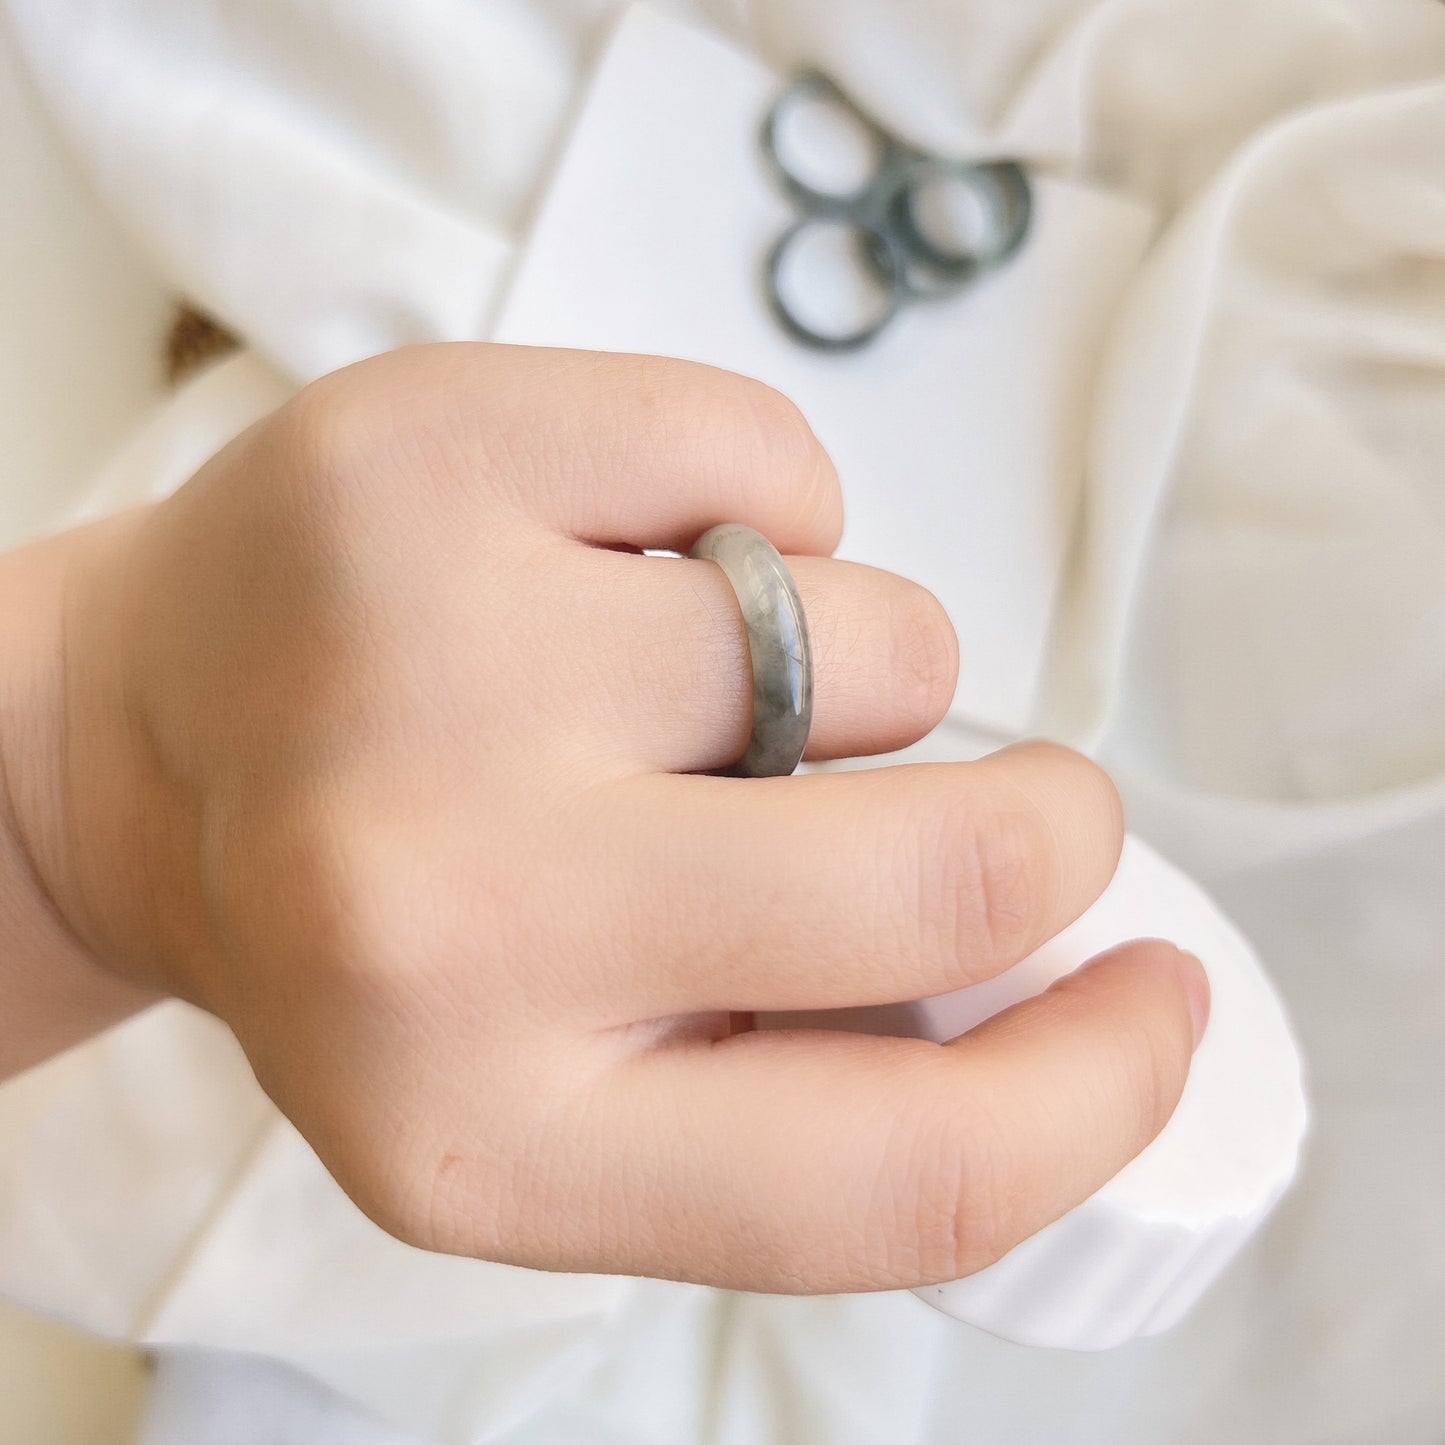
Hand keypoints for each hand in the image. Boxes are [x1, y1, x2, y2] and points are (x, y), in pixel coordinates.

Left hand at [16, 343, 1206, 1290]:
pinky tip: (625, 553)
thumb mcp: (569, 1088)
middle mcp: (449, 914)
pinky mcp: (433, 449)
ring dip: (855, 671)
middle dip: (1044, 822)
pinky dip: (756, 509)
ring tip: (695, 683)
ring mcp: (430, 658)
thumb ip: (802, 1075)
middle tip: (1003, 796)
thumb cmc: (384, 917)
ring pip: (879, 639)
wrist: (149, 742)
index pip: (904, 1170)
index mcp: (492, 1134)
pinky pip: (779, 457)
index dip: (1100, 1093)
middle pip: (947, 869)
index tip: (1156, 996)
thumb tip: (1050, 976)